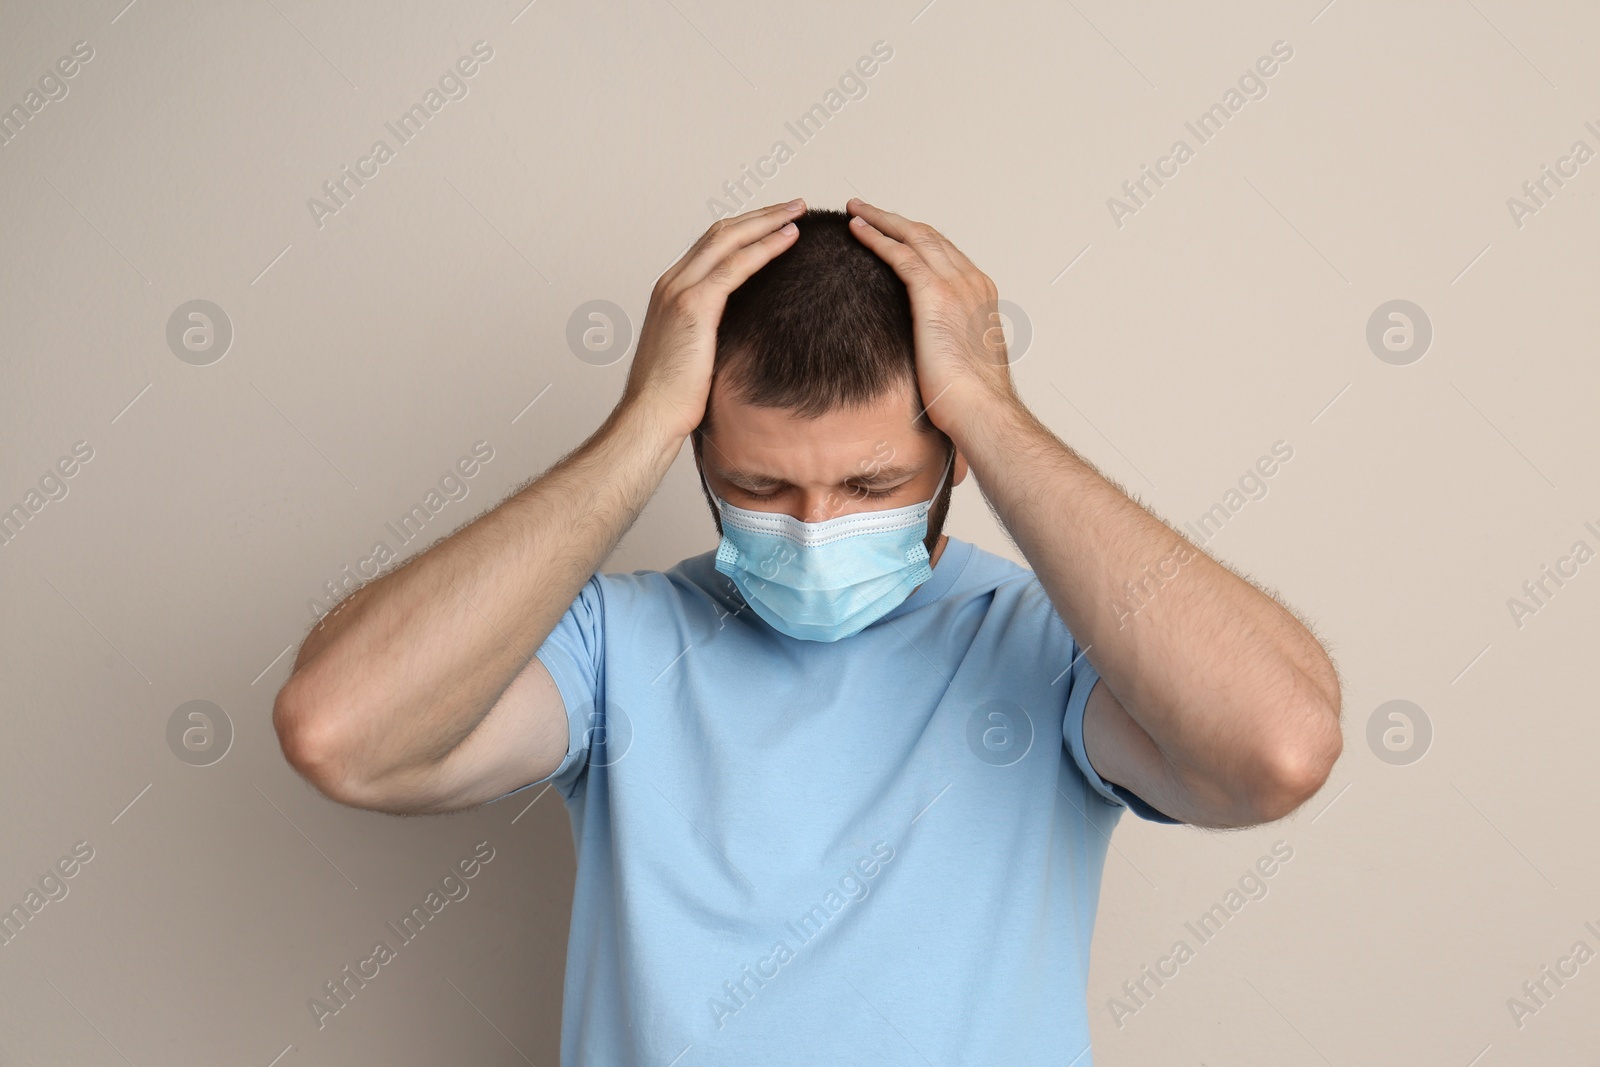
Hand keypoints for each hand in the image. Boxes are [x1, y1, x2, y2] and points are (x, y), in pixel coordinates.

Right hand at [621, 200, 806, 440]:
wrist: (651, 415)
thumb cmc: (673, 397)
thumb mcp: (696, 353)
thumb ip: (714, 332)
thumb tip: (745, 332)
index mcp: (671, 291)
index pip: (711, 245)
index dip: (745, 229)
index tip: (775, 223)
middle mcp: (672, 282)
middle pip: (721, 232)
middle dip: (760, 215)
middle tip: (794, 205)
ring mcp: (679, 290)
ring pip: (728, 239)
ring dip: (767, 222)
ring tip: (798, 212)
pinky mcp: (693, 305)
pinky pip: (735, 266)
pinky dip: (765, 248)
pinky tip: (789, 239)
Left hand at [845, 198, 1018, 436]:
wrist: (982, 409)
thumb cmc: (971, 398)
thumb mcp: (963, 359)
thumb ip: (950, 340)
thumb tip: (932, 347)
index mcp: (980, 294)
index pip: (944, 253)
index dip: (915, 238)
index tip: (893, 232)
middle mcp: (971, 281)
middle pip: (928, 236)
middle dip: (895, 220)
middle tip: (867, 210)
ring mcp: (955, 284)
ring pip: (913, 236)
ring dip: (881, 220)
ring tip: (855, 211)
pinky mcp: (934, 293)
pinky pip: (899, 254)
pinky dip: (876, 238)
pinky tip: (857, 230)